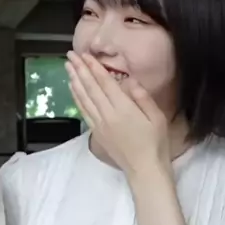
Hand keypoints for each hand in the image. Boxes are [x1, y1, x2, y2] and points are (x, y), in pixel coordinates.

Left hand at [65, 51, 171, 178]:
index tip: (85, 55)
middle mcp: (108, 115)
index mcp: (124, 109)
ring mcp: (100, 124)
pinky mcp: (97, 132)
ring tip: (68, 67)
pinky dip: (76, 98)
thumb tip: (130, 80)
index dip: (93, 68)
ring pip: (84, 98)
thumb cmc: (155, 143)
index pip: (105, 83)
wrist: (144, 170)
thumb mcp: (157, 118)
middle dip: (79, 69)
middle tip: (70, 55)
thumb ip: (143, 97)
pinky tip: (73, 89)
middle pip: (90, 88)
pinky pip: (83, 111)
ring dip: (74, 81)